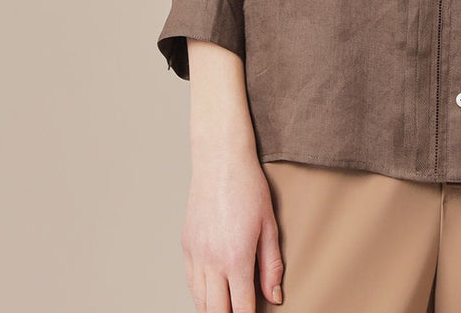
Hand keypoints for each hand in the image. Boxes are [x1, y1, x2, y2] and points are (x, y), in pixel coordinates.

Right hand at [181, 148, 283, 310]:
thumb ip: (272, 265)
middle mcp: (211, 261)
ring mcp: (195, 254)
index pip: (240, 307)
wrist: (220, 161)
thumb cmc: (249, 188)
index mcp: (236, 258)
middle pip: (216, 310)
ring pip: (199, 300)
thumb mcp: (269, 226)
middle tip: (240, 312)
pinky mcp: (186, 246)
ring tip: (227, 307)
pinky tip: (212, 293)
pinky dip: (200, 293)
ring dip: (213, 309)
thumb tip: (275, 296)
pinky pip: (190, 281)